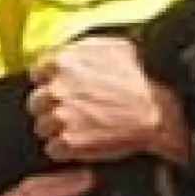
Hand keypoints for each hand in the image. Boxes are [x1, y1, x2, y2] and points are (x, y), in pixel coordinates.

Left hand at [28, 38, 189, 163]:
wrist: (159, 110)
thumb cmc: (139, 78)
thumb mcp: (111, 47)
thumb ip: (79, 49)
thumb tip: (60, 52)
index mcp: (63, 63)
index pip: (38, 74)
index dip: (50, 82)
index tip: (65, 88)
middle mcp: (57, 89)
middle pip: (36, 103)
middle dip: (51, 107)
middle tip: (76, 110)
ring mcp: (61, 117)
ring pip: (42, 126)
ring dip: (58, 128)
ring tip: (84, 124)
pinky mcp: (68, 141)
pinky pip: (53, 148)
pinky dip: (66, 148)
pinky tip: (86, 139)